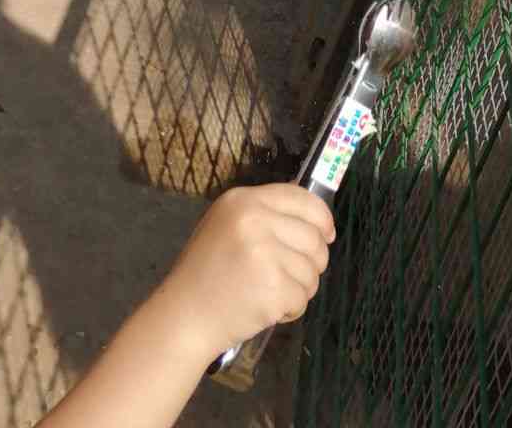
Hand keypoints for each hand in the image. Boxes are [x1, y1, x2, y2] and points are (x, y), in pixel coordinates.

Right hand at [152, 187, 334, 363]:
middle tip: (292, 275)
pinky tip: (268, 309)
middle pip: (313, 236)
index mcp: (243, 200)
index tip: (327, 235)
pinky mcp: (273, 286)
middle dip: (312, 261)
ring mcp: (265, 252)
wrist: (184, 313)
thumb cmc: (205, 271)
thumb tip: (313, 221)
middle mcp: (255, 219)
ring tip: (272, 293)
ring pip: (312, 270)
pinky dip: (292, 309)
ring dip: (300, 288)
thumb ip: (264, 216)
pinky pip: (303, 297)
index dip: (322, 217)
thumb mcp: (227, 225)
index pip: (301, 198)